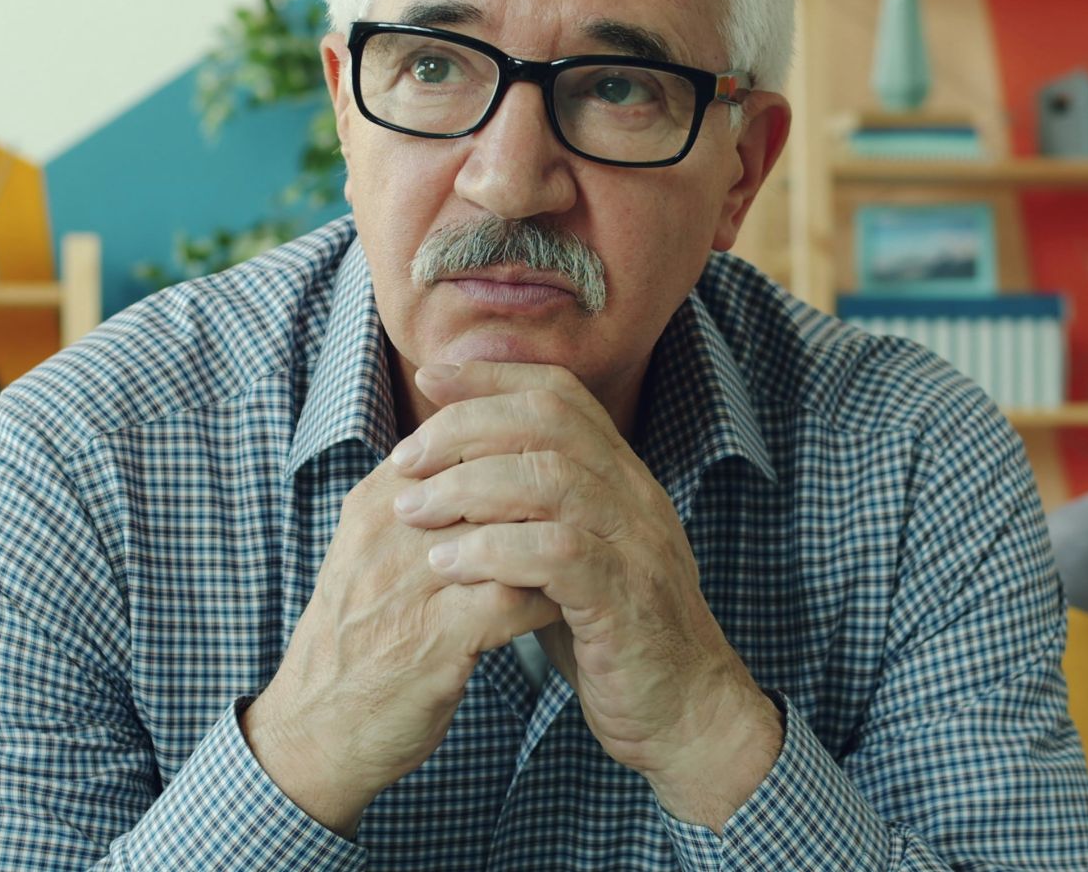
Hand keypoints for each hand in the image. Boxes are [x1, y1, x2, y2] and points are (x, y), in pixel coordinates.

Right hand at [241, 449, 560, 835]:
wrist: (315, 729)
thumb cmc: (361, 636)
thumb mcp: (375, 552)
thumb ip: (422, 503)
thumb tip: (486, 458)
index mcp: (379, 500)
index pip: (463, 436)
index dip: (524, 447)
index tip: (566, 470)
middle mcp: (390, 530)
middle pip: (492, 471)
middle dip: (551, 487)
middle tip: (593, 508)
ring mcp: (409, 582)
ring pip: (509, 527)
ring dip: (556, 539)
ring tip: (588, 554)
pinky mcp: (434, 638)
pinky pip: (514, 599)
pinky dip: (549, 599)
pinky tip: (568, 607)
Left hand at [387, 362, 782, 827]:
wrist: (683, 712)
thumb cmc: (609, 633)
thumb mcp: (566, 557)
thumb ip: (525, 512)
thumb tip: (451, 471)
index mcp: (620, 476)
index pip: (559, 392)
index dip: (492, 375)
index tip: (429, 375)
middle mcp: (635, 495)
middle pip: (549, 420)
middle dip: (466, 426)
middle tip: (404, 459)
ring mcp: (636, 544)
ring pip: (552, 478)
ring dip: (469, 487)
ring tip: (412, 512)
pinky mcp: (626, 599)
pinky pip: (557, 553)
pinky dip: (494, 550)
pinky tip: (448, 564)